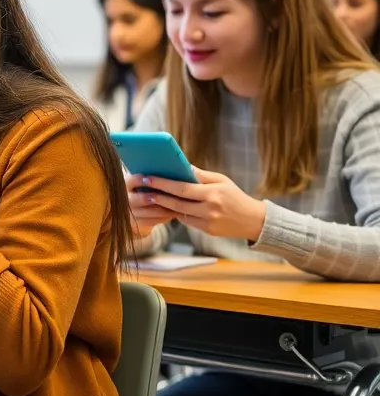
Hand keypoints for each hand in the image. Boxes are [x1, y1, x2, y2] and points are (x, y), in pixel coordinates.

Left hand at [129, 167, 266, 241]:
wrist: (253, 220)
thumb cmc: (235, 196)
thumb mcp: (222, 180)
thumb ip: (201, 175)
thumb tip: (182, 165)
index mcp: (213, 193)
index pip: (182, 188)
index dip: (163, 183)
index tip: (148, 177)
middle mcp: (209, 208)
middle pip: (176, 202)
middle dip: (157, 195)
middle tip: (142, 189)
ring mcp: (208, 221)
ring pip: (179, 213)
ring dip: (163, 205)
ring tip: (150, 196)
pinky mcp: (207, 231)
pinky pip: (187, 221)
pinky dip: (177, 213)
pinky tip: (167, 206)